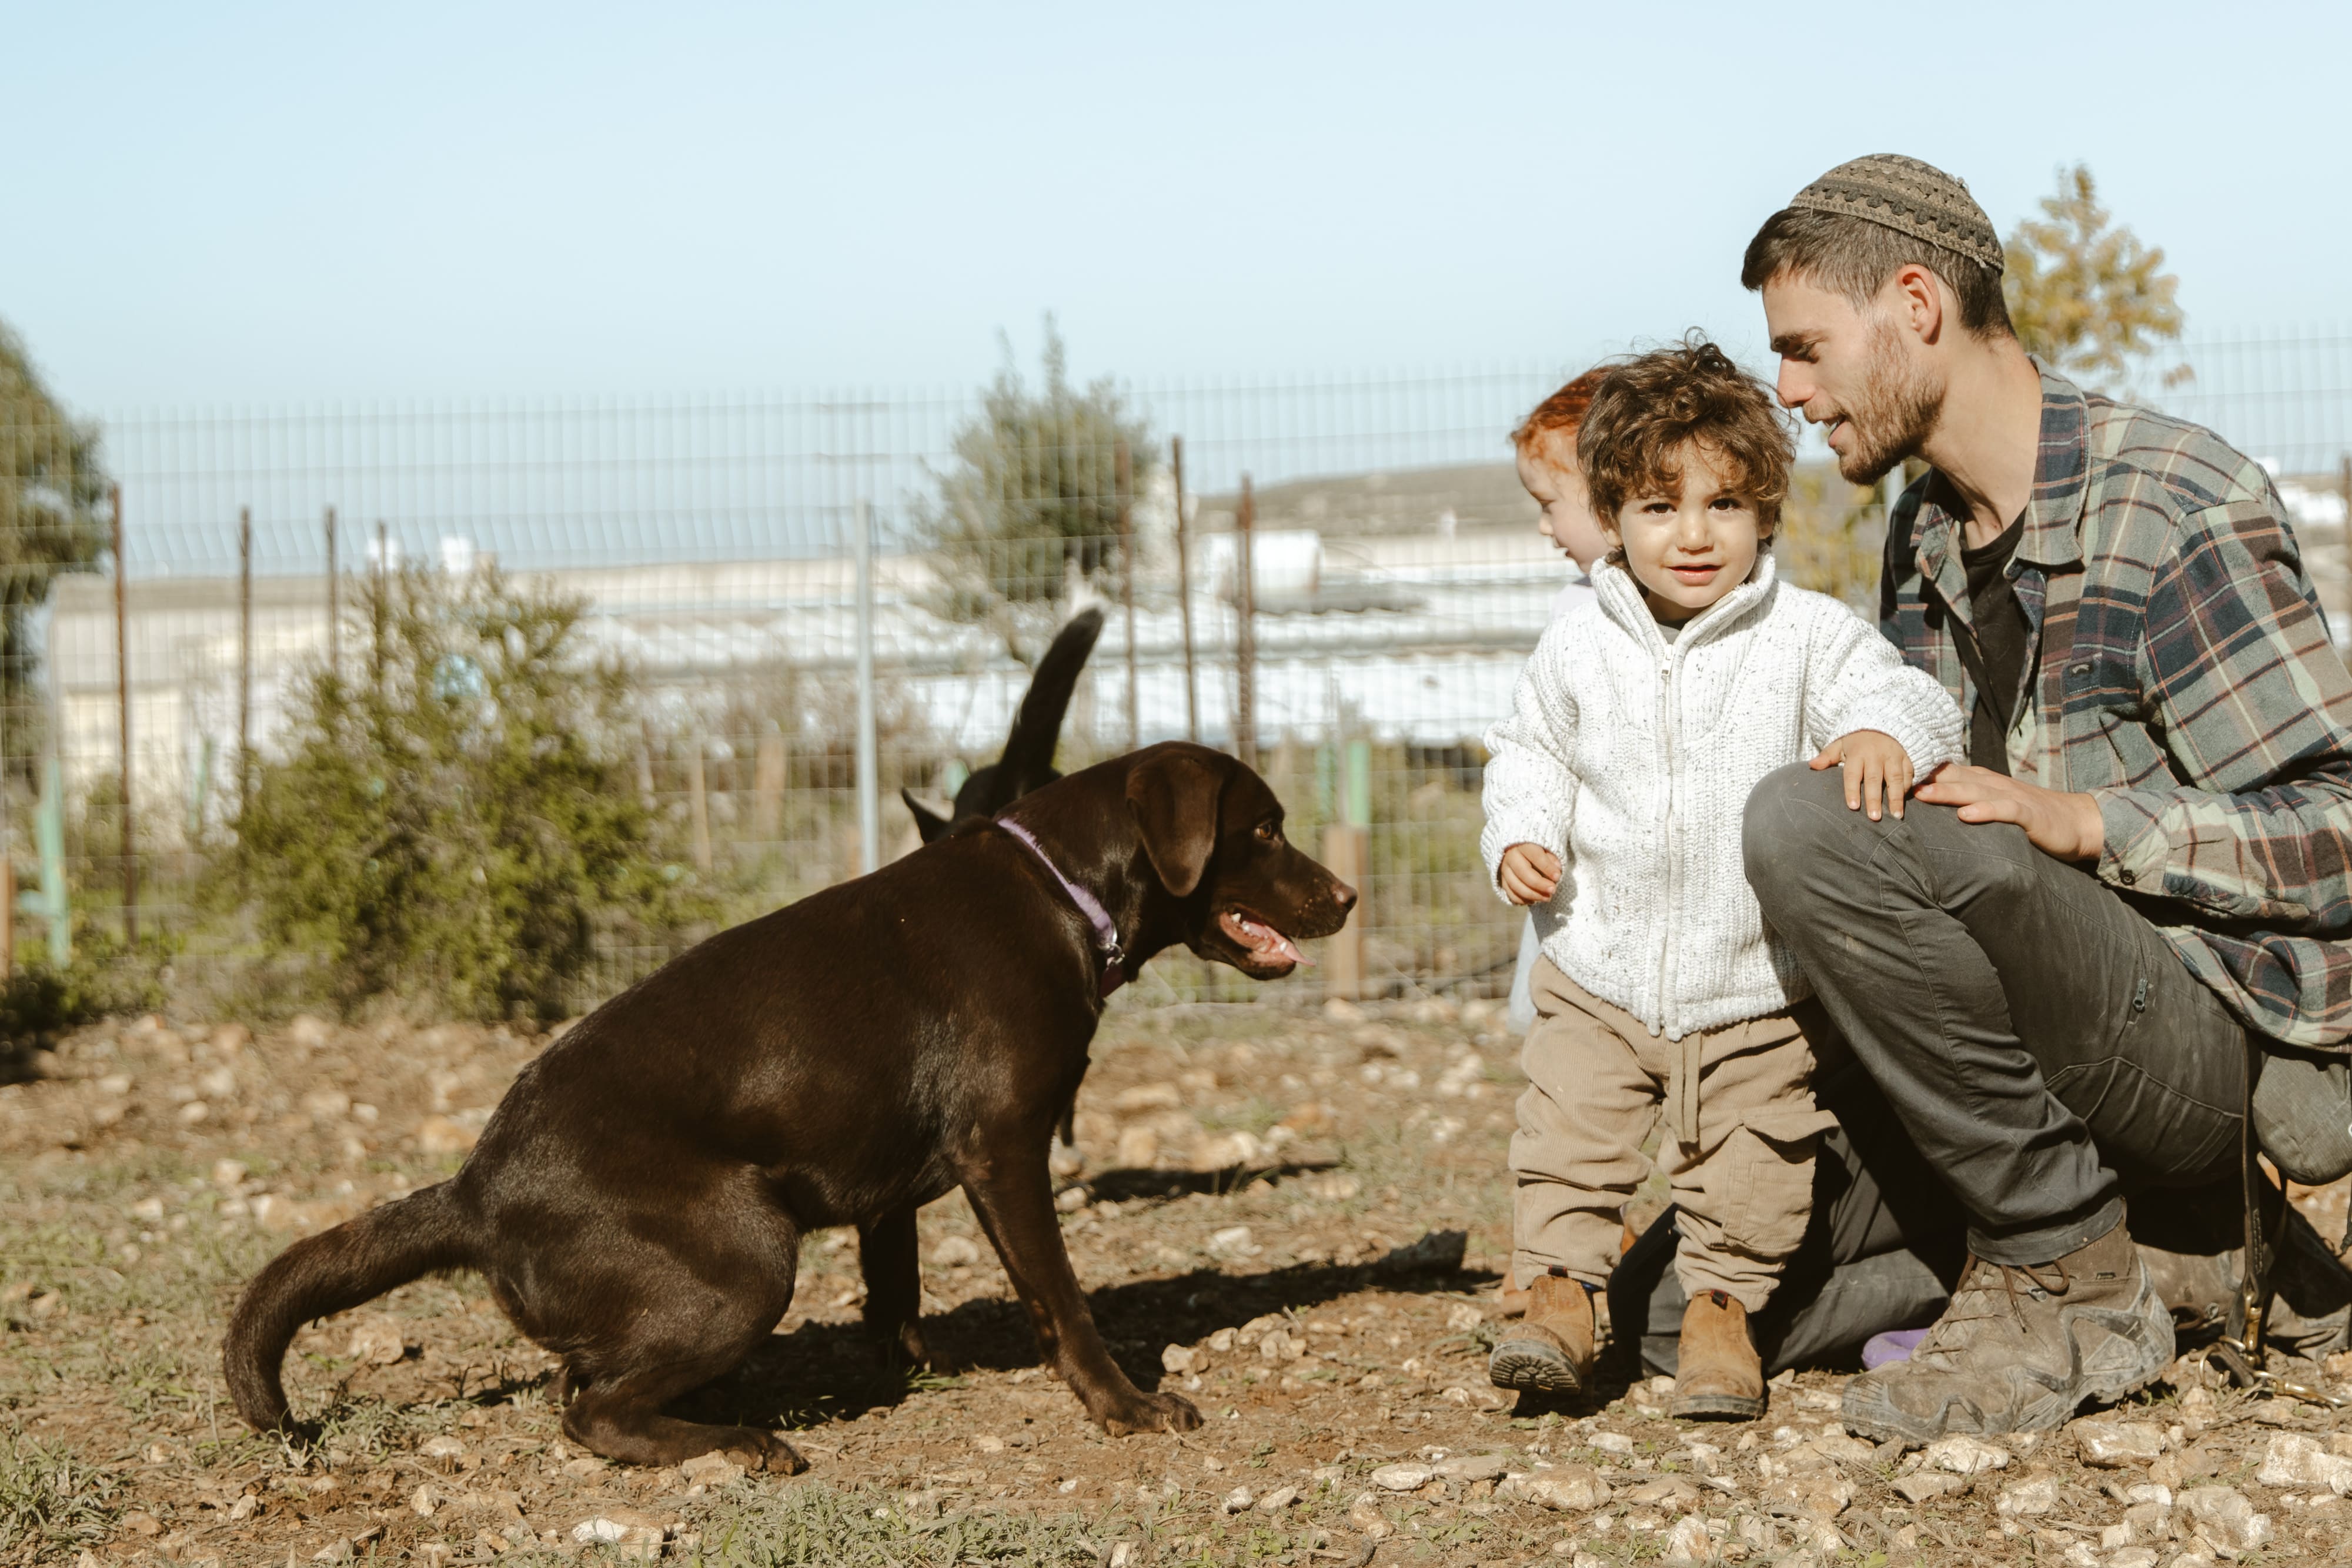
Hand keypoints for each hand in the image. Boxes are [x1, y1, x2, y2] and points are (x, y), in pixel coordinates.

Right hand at [1499, 843, 1560, 904]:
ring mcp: (1504, 870)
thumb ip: (1552, 858)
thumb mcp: (1546, 848)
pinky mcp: (1502, 881)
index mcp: (1523, 846)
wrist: (1518, 851)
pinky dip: (1523, 900)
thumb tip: (1557, 869)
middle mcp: (1511, 857)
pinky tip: (1535, 901)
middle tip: (1553, 890)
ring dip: (1533, 895)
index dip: (1547, 868)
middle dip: (1540, 884)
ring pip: (1516, 886)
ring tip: (1547, 898)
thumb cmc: (1537, 850)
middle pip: (1524, 873)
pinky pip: (1511, 894)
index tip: (1558, 877)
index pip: (1536, 856)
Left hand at [1808, 729, 1915, 820]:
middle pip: (1874, 779)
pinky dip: (1908, 787)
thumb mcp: (1840, 745)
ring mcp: (1893, 755)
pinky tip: (1905, 801)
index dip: (1852, 790)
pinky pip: (1909, 773)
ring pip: (1896, 778)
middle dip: (1874, 799)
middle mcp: (1876, 754)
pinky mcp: (1906, 757)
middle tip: (1874, 818)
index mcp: (1857, 752)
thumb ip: (1827, 756)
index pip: (1853, 774)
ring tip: (1896, 816)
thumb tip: (1812, 765)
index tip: (1853, 807)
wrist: (1880, 724)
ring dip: (1896, 797)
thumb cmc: (1856, 740)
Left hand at [1912, 764, 2105, 861]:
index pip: (1948, 774)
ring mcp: (2012, 797)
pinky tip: (1967, 816)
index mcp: (1984, 783)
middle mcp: (1994, 785)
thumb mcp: (1995, 806)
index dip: (1921, 773)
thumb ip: (1969, 802)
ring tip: (1922, 794)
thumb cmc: (2030, 817)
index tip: (1891, 774)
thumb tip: (1933, 802)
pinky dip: (1985, 812)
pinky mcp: (2028, 814)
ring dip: (1947, 792)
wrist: (2076, 822)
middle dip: (1925, 779)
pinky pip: (2005, 811)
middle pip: (1955, 779)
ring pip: (1975, 791)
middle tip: (1895, 780)